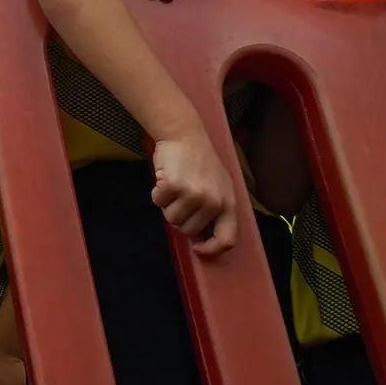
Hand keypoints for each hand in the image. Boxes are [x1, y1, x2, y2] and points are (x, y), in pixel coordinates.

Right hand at [150, 129, 237, 255]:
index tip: (198, 247)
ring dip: (168, 205)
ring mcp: (192, 194)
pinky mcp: (173, 186)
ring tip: (175, 186)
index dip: (211, 249)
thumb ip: (215, 211)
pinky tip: (165, 179)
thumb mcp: (219, 186)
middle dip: (181, 218)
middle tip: (182, 197)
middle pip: (189, 230)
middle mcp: (212, 202)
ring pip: (171, 219)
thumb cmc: (201, 162)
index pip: (226, 240)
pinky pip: (158, 202)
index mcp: (228, 204)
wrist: (185, 135)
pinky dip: (157, 193)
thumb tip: (200, 238)